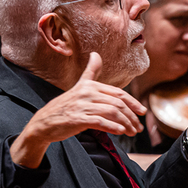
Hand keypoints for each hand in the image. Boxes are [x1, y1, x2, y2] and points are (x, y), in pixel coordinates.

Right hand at [11, 53, 146, 167]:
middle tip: (138, 127)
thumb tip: (96, 54)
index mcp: (90, 85)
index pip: (118, 93)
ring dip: (126, 124)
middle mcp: (87, 93)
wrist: (43, 122)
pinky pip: (100, 122)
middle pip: (118, 103)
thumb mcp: (78, 87)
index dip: (133, 103)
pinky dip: (113, 127)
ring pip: (112, 113)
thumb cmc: (65, 106)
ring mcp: (82, 106)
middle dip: (132, 116)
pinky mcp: (77, 119)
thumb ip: (91, 73)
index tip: (143, 112)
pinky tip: (120, 132)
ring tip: (131, 132)